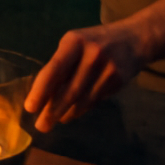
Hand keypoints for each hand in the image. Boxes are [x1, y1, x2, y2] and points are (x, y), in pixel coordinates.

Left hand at [25, 22, 151, 131]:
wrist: (134, 38)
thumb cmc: (94, 42)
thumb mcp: (75, 44)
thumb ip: (61, 64)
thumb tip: (42, 94)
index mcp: (74, 41)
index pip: (54, 69)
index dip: (41, 90)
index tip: (29, 108)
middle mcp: (91, 55)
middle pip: (69, 89)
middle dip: (52, 110)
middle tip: (41, 126)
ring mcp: (108, 69)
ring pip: (83, 99)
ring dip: (66, 113)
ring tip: (53, 121)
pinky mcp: (119, 81)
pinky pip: (95, 100)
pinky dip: (81, 109)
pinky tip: (71, 114)